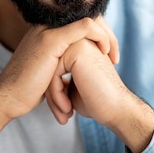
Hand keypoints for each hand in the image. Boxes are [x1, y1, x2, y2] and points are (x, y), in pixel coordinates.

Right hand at [0, 16, 117, 145]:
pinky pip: (85, 27)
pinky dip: (101, 36)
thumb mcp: (50, 68)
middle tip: (115, 57)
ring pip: (90, 19)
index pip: (82, 19)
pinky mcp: (51, 39)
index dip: (100, 32)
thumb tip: (82, 60)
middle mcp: (48, 24)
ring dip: (107, 37)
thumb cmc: (30, 88)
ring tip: (112, 58)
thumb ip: (64, 57)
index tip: (109, 55)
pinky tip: (104, 53)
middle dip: (108, 34)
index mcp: (48, 28)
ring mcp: (48, 29)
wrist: (9, 97)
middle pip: (88, 15)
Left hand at [46, 35, 153, 152]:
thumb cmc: (95, 100)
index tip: (61, 109)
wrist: (115, 109)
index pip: (51, 64)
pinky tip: (67, 109)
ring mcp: (79, 41)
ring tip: (63, 113)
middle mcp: (79, 39)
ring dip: (53, 96)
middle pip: (48, 65)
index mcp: (78, 45)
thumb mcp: (71, 84)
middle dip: (52, 92)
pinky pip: (53, 72)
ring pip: (49, 69)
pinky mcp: (77, 50)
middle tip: (62, 113)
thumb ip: (59, 73)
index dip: (53, 88)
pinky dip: (56, 95)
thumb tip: (38, 75)